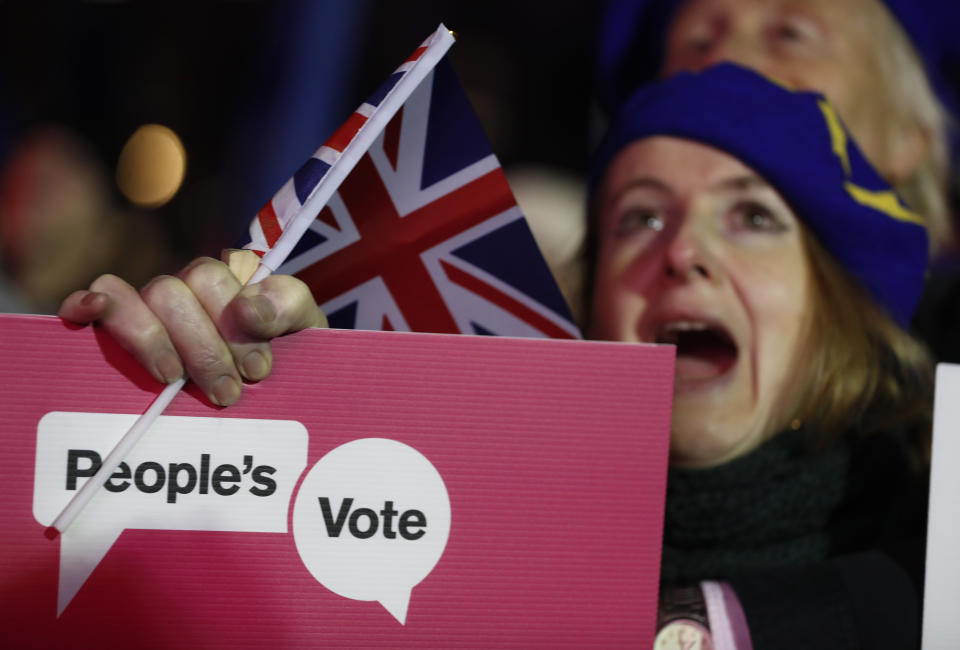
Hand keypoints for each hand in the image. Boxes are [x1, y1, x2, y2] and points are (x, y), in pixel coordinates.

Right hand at [57, 255, 326, 405]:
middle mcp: (187, 287)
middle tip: (227, 393)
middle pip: (174, 290)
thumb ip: (287, 307)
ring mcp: (151, 307)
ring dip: (152, 340)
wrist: (283, 396)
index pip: (218, 275)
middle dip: (202, 347)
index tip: (257, 370)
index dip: (236, 324)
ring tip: (174, 380)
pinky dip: (87, 302)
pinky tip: (90, 312)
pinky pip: (95, 299)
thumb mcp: (305, 331)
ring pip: (133, 297)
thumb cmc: (288, 362)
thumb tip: (246, 305)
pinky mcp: (116, 328)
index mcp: (230, 280)